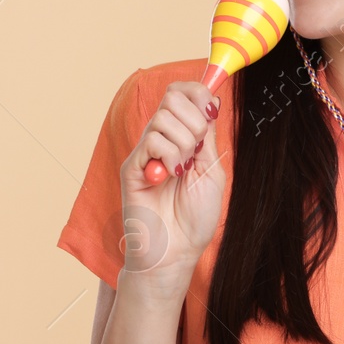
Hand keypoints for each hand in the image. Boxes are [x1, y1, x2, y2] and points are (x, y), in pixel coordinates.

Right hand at [117, 81, 226, 292]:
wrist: (177, 251)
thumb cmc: (195, 218)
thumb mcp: (211, 169)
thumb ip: (207, 136)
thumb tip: (211, 99)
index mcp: (182, 138)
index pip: (182, 93)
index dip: (197, 92)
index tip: (211, 112)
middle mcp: (161, 140)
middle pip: (172, 96)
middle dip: (194, 119)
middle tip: (196, 150)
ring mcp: (145, 152)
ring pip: (163, 117)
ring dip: (182, 143)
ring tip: (181, 171)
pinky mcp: (132, 167)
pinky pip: (151, 140)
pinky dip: (169, 156)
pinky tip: (169, 177)